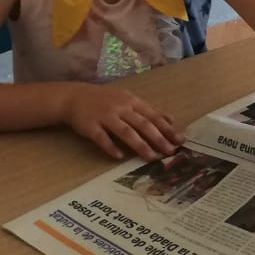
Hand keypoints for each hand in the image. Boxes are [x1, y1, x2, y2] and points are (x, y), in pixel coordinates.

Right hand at [64, 85, 183, 160]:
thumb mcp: (129, 99)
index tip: (180, 139)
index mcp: (132, 101)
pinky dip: (110, 147)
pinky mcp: (90, 126)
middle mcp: (121, 108)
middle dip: (158, 138)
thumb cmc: (106, 100)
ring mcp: (105, 116)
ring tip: (151, 157)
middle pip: (142, 124)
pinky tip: (119, 156)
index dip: (167, 128)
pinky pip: (101, 138)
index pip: (153, 116)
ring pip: (125, 131)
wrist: (74, 97)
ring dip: (139, 145)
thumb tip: (171, 119)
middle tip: (170, 151)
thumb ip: (149, 109)